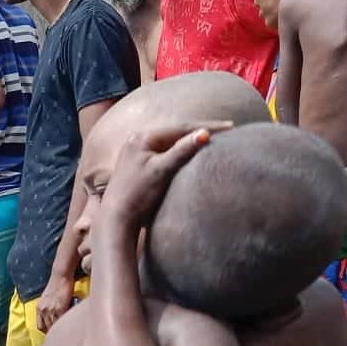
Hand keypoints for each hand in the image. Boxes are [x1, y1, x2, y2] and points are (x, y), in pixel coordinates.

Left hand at [36, 274, 75, 331]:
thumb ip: (48, 308)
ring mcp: (51, 310)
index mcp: (39, 308)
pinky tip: (70, 326)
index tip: (53, 333)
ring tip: (67, 333)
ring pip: (54, 326)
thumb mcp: (47, 298)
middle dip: (54, 332)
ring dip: (60, 330)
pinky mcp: (60, 308)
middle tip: (61, 336)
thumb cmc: (56, 286)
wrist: (60, 276)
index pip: (40, 326)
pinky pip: (62, 320)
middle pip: (47, 328)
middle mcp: (43, 310)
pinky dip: (66, 324)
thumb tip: (53, 317)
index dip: (46, 331)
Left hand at [105, 122, 231, 226]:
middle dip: (199, 130)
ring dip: (189, 140)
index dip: (206, 127)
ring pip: (170, 141)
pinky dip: (179, 150)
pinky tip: (191, 152)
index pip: (181, 128)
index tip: (230, 127)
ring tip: (212, 137)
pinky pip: (164, 151)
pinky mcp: (137, 165)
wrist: (116, 218)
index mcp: (142, 137)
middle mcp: (137, 140)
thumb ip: (182, 151)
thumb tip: (204, 134)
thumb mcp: (162, 170)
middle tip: (226, 128)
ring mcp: (136, 152)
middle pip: (175, 132)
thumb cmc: (138, 195)